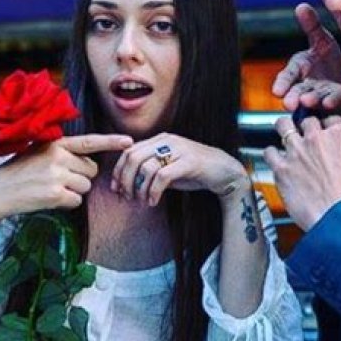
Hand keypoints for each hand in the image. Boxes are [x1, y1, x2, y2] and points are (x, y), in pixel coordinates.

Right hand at [0, 134, 133, 226]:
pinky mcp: (56, 193)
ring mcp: (57, 175)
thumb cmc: (18, 174)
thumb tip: (91, 165)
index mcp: (55, 143)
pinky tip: (47, 199)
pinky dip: (66, 204)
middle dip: (80, 177)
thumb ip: (62, 154)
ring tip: (49, 189)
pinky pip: (77, 201)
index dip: (111, 142)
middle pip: (91, 170)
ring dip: (73, 192)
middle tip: (56, 180)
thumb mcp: (38, 154)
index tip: (130, 141)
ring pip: (86, 187)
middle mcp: (58, 156)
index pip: (89, 142)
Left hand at [111, 133, 249, 206]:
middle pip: (133, 157)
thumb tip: (126, 185)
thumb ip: (150, 172)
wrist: (225, 172)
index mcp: (160, 139)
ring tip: (142, 201)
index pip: (129, 151)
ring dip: (139, 189)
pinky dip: (154, 191)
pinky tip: (153, 201)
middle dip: (125, 180)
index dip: (118, 171)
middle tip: (127, 197)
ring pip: (146, 168)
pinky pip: (162, 176)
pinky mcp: (189, 161)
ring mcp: (179, 149)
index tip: (116, 189)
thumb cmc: (195, 172)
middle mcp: (167, 140)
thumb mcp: (168, 169)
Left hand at [264, 115, 340, 230]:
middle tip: (303, 135)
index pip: (331, 119)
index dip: (326, 126)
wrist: (340, 217)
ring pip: (283, 126)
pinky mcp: (281, 168)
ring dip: (284, 130)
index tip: (324, 132)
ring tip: (283, 134)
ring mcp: (297, 152)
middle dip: (305, 127)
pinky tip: (273, 158)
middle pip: (306, 121)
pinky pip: (269, 152)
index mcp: (339, 137)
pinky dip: (270, 154)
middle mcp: (316, 139)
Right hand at [272, 3, 340, 116]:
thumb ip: (312, 26)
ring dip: (310, 100)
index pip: (288, 76)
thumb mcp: (322, 41)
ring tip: (307, 101)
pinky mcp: (339, 103)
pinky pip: (335, 103)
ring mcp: (322, 96)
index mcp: (300, 70)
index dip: (282, 84)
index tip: (276, 92)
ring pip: (314, 99)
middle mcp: (308, 86)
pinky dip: (332, 103)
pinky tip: (329, 104)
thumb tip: (301, 6)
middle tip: (289, 103)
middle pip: (298, 91)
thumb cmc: (327, 63)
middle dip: (293, 97)